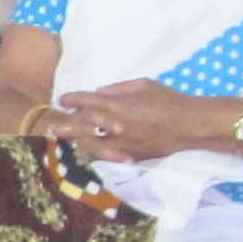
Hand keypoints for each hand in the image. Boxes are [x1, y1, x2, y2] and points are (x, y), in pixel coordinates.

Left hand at [47, 80, 211, 158]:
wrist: (189, 125)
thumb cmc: (169, 100)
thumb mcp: (143, 85)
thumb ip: (118, 89)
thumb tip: (99, 93)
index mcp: (117, 104)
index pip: (86, 101)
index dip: (72, 100)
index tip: (63, 99)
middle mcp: (114, 125)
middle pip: (81, 125)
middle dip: (65, 124)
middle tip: (52, 126)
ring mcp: (120, 143)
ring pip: (89, 144)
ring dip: (75, 141)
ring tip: (64, 141)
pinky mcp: (129, 155)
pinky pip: (105, 156)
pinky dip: (93, 154)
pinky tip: (85, 153)